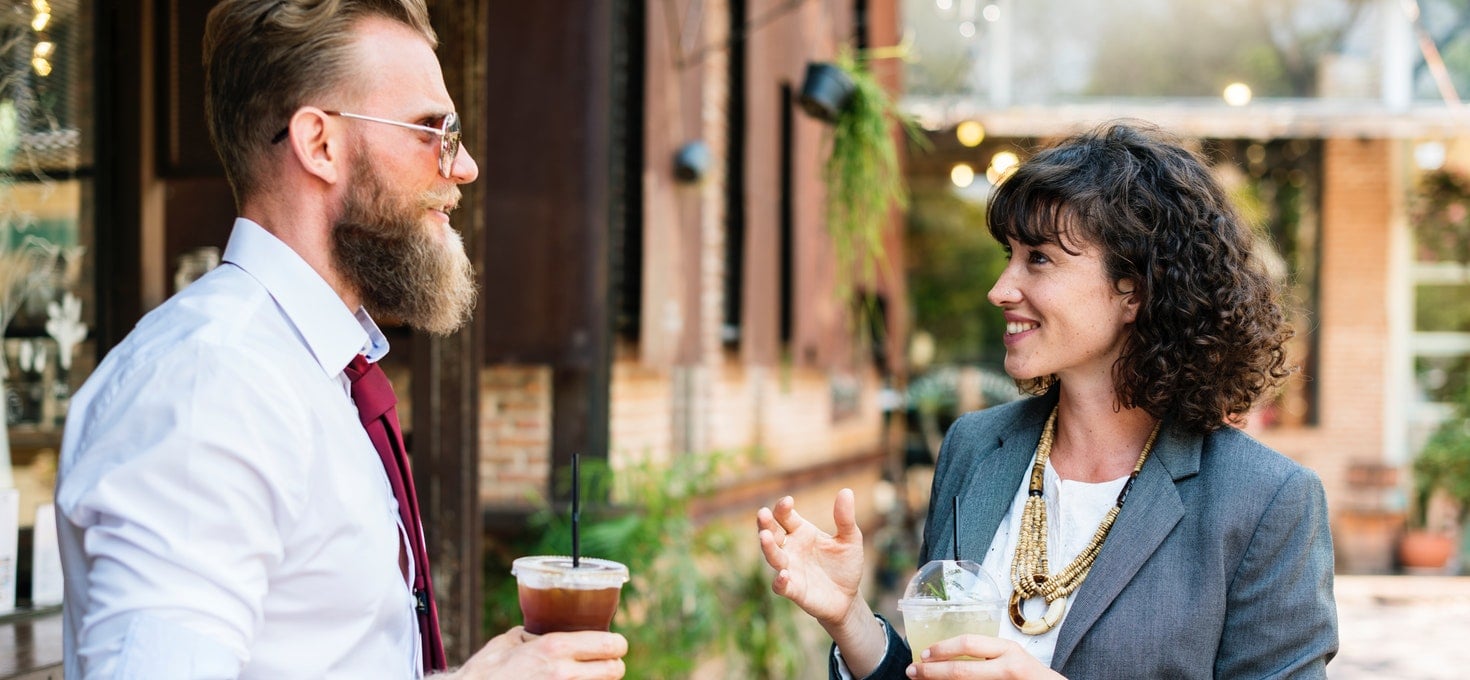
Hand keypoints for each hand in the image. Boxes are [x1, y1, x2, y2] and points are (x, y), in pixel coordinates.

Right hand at [448, 626, 627, 679]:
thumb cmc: (485, 671)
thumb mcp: (508, 642)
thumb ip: (530, 635)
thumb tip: (539, 630)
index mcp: (555, 648)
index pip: (608, 645)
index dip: (617, 645)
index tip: (616, 645)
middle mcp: (564, 673)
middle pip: (615, 670)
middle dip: (614, 665)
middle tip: (609, 662)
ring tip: (590, 675)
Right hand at [755, 488, 865, 627]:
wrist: (848, 597)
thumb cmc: (845, 565)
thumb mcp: (850, 539)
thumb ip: (845, 518)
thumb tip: (846, 491)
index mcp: (801, 532)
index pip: (785, 516)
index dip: (783, 508)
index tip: (788, 501)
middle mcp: (791, 548)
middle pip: (772, 533)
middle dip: (766, 524)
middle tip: (762, 514)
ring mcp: (790, 569)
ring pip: (773, 557)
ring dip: (768, 547)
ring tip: (765, 537)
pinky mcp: (794, 590)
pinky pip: (781, 586)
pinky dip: (780, 581)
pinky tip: (784, 575)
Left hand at [906, 635, 1063, 679]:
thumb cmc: (1030, 676)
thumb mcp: (1011, 658)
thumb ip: (986, 655)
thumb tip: (947, 657)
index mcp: (1008, 649)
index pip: (968, 644)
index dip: (942, 649)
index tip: (923, 654)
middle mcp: (1007, 667)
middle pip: (961, 671)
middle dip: (931, 672)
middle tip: (911, 672)